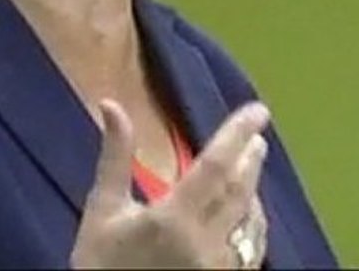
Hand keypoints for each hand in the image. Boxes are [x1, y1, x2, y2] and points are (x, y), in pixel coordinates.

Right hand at [70, 99, 269, 268]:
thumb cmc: (101, 267)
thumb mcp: (102, 211)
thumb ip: (114, 157)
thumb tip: (111, 104)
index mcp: (173, 219)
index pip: (216, 165)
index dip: (238, 133)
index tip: (257, 110)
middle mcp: (205, 243)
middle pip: (240, 190)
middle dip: (250, 158)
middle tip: (257, 133)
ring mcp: (220, 268)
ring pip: (251, 220)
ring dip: (253, 189)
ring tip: (252, 164)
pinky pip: (252, 249)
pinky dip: (253, 223)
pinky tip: (249, 212)